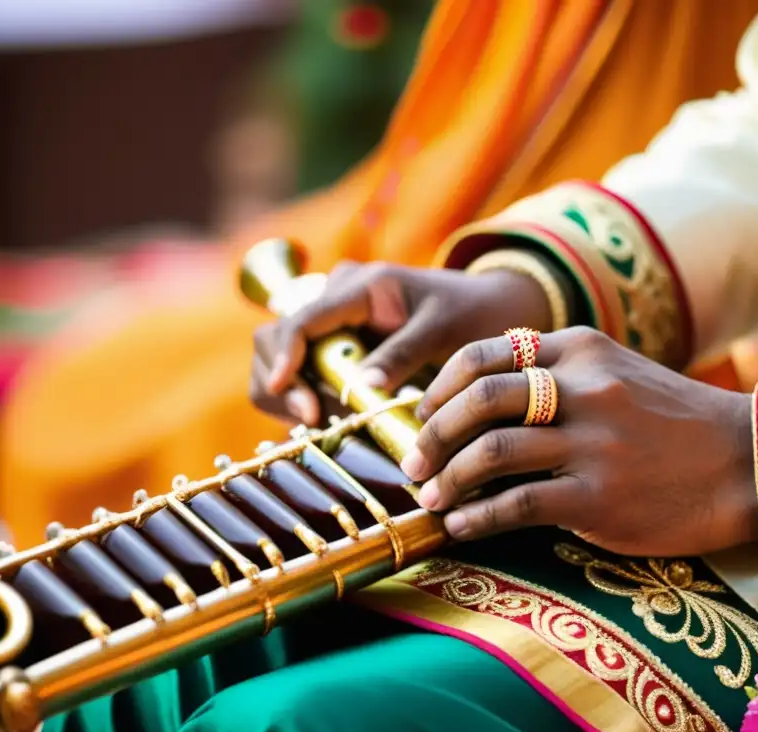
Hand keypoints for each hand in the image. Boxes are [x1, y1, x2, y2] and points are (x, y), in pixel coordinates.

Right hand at [249, 255, 552, 423]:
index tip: (295, 401)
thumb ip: (402, 353)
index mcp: (360, 285)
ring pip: (276, 359)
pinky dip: (303, 398)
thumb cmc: (469, 313)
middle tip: (318, 419)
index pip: (300, 320)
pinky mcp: (331, 344)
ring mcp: (328, 320)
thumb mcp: (443, 329)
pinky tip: (330, 417)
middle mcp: (333, 297)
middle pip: (272, 338)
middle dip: (283, 384)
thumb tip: (358, 387)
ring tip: (328, 421)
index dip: (286, 360)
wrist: (485, 308)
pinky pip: (298, 373)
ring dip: (290, 395)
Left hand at [400, 327, 757, 556]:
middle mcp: (584, 387)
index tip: (419, 413)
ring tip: (431, 495)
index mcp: (581, 349)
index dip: (438, 387)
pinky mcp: (601, 496)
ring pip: (490, 451)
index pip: (484, 354)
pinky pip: (517, 504)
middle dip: (430, 432)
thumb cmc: (675, 422)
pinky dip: (477, 518)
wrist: (748, 463)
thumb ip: (557, 374)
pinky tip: (461, 527)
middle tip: (412, 460)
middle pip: (478, 398)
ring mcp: (593, 442)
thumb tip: (477, 401)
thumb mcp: (618, 373)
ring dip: (447, 477)